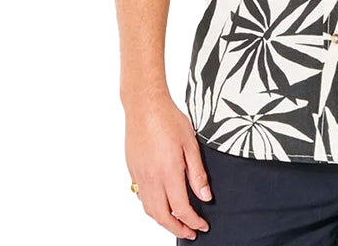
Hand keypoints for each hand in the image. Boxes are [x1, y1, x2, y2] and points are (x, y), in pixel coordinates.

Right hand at [124, 96, 211, 239]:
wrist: (144, 105)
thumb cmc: (168, 119)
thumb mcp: (191, 143)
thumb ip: (197, 173)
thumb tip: (205, 196)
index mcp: (169, 172)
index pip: (181, 208)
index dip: (193, 221)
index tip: (202, 226)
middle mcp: (151, 178)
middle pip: (162, 216)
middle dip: (177, 228)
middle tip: (190, 233)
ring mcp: (139, 176)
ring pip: (149, 209)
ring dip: (163, 221)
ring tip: (177, 223)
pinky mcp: (132, 170)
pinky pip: (141, 197)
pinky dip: (152, 207)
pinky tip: (161, 204)